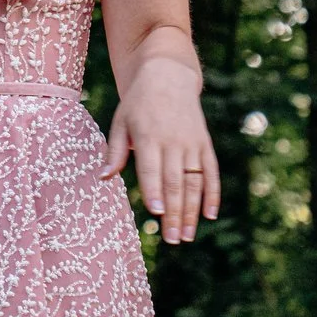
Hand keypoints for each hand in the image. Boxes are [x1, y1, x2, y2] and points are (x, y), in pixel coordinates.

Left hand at [101, 57, 218, 243]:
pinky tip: (210, 214)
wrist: (168, 76)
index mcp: (148, 136)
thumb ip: (114, 151)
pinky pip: (210, 172)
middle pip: (175, 182)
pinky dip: (212, 193)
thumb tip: (103, 177)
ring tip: (187, 236)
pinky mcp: (204, 144)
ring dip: (191, 211)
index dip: (154, 191)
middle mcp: (172, 141)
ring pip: (194, 182)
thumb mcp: (120, 121)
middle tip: (173, 240)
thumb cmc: (137, 103)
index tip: (156, 213)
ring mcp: (191, 143)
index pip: (151, 168)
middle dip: (174, 213)